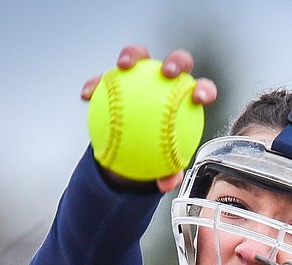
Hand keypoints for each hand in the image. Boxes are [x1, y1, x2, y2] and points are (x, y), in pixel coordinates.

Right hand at [81, 45, 217, 191]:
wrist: (130, 148)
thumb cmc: (155, 154)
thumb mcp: (161, 167)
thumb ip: (168, 172)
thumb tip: (167, 182)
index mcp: (187, 101)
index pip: (202, 90)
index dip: (204, 90)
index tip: (198, 98)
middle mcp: (169, 82)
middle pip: (178, 63)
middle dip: (176, 62)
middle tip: (166, 73)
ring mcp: (143, 75)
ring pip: (140, 57)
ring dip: (132, 55)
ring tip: (122, 67)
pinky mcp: (117, 78)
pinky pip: (106, 78)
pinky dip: (96, 84)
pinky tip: (86, 94)